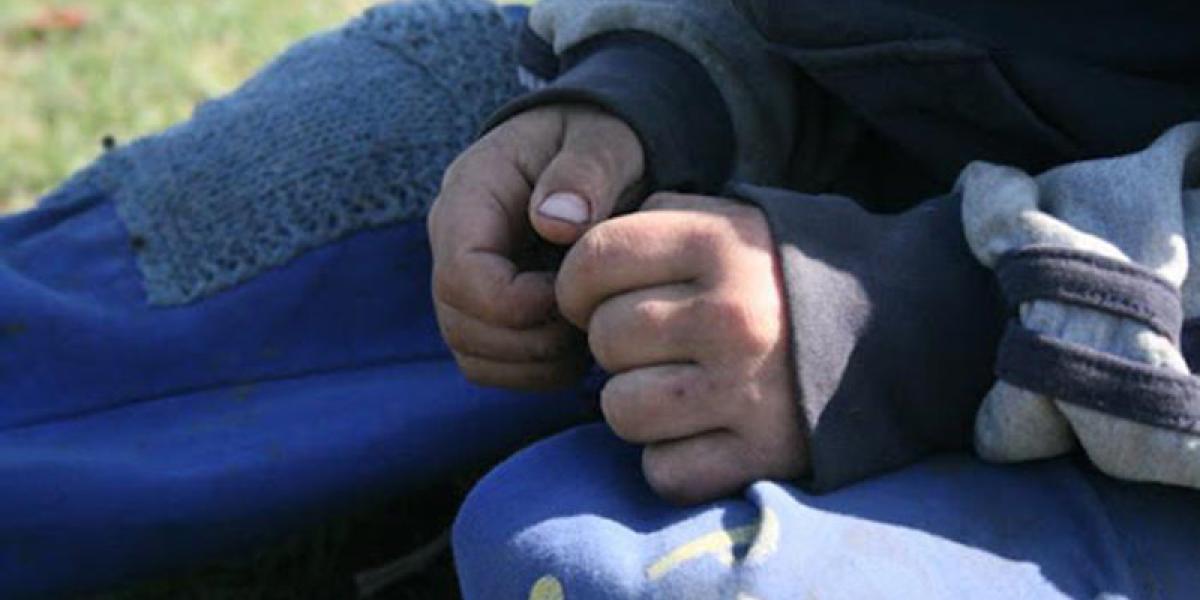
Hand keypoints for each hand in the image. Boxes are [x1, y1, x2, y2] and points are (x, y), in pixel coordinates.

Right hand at [428, 105, 644, 389]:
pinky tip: (578, 346)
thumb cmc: (601, 142)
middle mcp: (453, 240)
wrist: (596, 151)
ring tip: (588, 332)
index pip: (461, 274)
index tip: (575, 296)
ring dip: (534, 362)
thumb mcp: (605, 141)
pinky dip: (534, 372)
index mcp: (470, 193)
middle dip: (529, 341)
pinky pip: (489, 365)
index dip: (518, 305)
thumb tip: (555, 222)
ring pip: (471, 353)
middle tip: (591, 321)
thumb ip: (585, 172)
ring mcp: (464, 278)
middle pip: (460, 324)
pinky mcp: (484, 309)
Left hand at [557, 193, 806, 503]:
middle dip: (616, 345)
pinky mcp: (763, 456)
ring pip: (620, 409)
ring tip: (677, 389)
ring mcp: (747, 391)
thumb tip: (577, 252)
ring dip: (635, 404)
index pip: (594, 259)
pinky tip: (703, 432)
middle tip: (657, 346)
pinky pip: (663, 470)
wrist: (906, 332)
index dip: (578, 283)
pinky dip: (671, 459)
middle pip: (604, 337)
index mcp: (721, 245)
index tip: (595, 298)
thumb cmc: (791, 276)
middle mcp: (731, 315)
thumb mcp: (739, 222)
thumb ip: (661, 221)